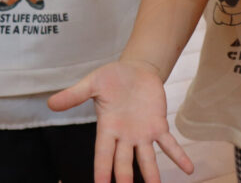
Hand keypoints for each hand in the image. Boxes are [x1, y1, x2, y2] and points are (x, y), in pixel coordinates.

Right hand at [47, 60, 192, 182]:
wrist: (136, 69)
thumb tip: (50, 103)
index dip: (102, 171)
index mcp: (107, 129)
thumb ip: (74, 95)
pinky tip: (189, 169)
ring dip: (152, 175)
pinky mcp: (158, 125)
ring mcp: (142, 133)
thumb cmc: (111, 78)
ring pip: (147, 160)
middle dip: (124, 179)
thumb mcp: (92, 83)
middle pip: (124, 164)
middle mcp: (124, 136)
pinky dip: (179, 156)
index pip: (102, 155)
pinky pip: (169, 144)